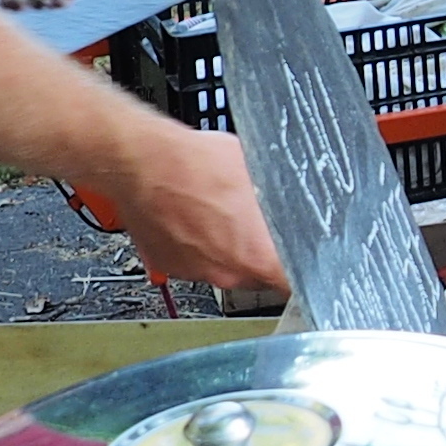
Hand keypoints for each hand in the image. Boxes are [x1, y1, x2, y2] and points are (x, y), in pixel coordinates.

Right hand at [97, 117, 285, 299]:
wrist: (143, 162)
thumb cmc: (198, 164)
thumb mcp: (260, 173)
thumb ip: (281, 202)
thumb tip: (293, 203)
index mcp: (258, 256)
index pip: (294, 283)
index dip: (300, 270)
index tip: (302, 261)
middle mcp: (227, 272)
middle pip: (258, 274)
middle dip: (260, 252)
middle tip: (255, 222)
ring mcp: (195, 272)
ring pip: (224, 266)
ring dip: (226, 246)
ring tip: (218, 212)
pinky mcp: (169, 265)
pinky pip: (194, 260)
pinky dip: (197, 244)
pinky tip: (195, 216)